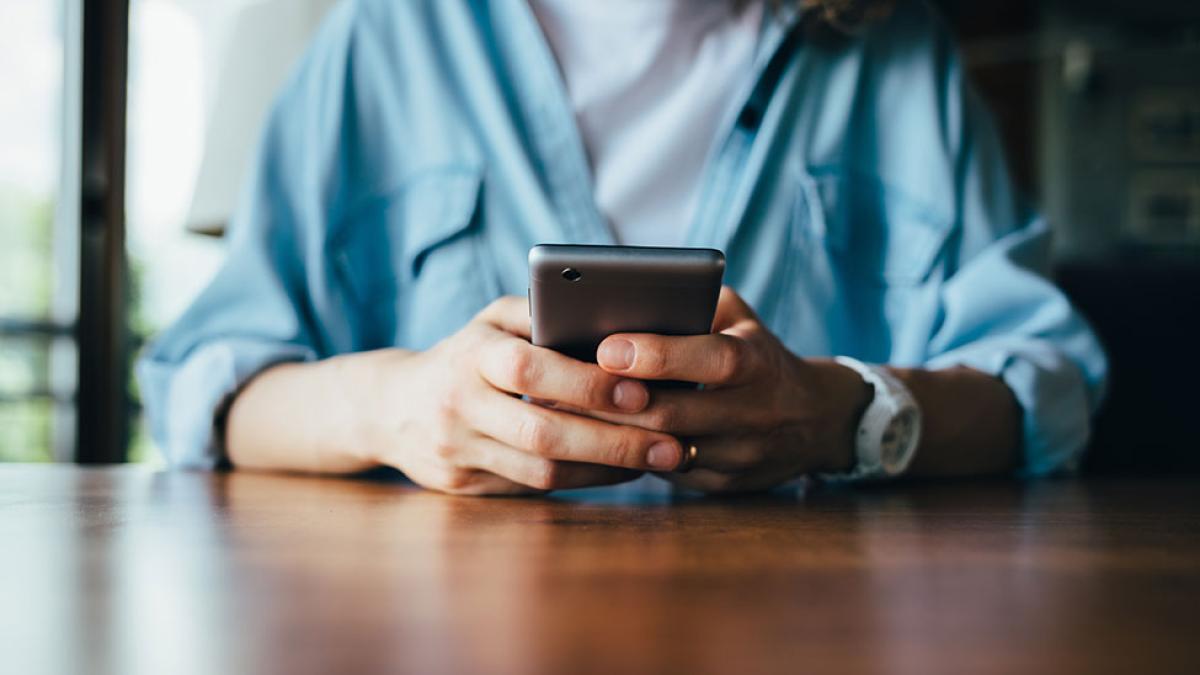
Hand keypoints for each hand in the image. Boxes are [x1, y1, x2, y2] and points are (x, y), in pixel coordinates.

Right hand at [357, 296, 688, 494]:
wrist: (390, 408)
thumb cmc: (465, 353)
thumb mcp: (492, 320)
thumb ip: (540, 314)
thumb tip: (610, 318)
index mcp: (470, 354)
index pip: (530, 369)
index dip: (587, 383)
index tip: (643, 390)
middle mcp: (459, 405)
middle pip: (542, 432)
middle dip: (614, 440)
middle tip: (674, 442)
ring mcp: (458, 452)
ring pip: (542, 470)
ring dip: (608, 468)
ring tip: (661, 458)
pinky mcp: (465, 487)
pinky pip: (535, 490)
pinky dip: (586, 481)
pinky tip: (623, 470)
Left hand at [584, 287, 871, 493]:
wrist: (814, 420)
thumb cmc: (756, 352)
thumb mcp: (738, 317)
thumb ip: (693, 303)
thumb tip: (626, 299)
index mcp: (759, 362)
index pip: (709, 359)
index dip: (658, 355)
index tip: (606, 347)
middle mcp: (755, 413)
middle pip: (674, 413)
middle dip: (614, 401)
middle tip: (560, 386)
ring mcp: (740, 457)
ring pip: (664, 451)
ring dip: (610, 434)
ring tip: (562, 413)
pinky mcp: (724, 486)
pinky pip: (666, 474)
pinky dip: (627, 456)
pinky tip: (590, 441)